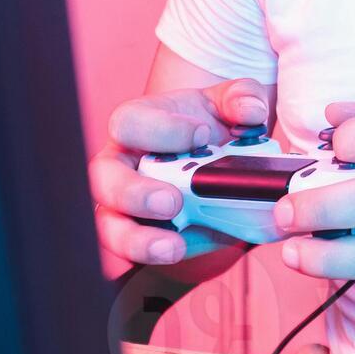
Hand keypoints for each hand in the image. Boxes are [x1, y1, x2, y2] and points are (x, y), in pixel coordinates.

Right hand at [89, 79, 274, 270]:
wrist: (215, 166)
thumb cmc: (208, 128)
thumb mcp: (227, 104)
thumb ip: (241, 97)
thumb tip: (250, 112)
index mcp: (138, 124)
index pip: (129, 123)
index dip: (162, 130)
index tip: (202, 136)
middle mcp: (121, 164)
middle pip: (103, 178)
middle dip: (134, 193)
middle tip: (173, 201)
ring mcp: (123, 204)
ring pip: (108, 224)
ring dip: (137, 238)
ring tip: (173, 246)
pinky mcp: (137, 234)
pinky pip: (128, 251)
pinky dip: (147, 256)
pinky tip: (175, 253)